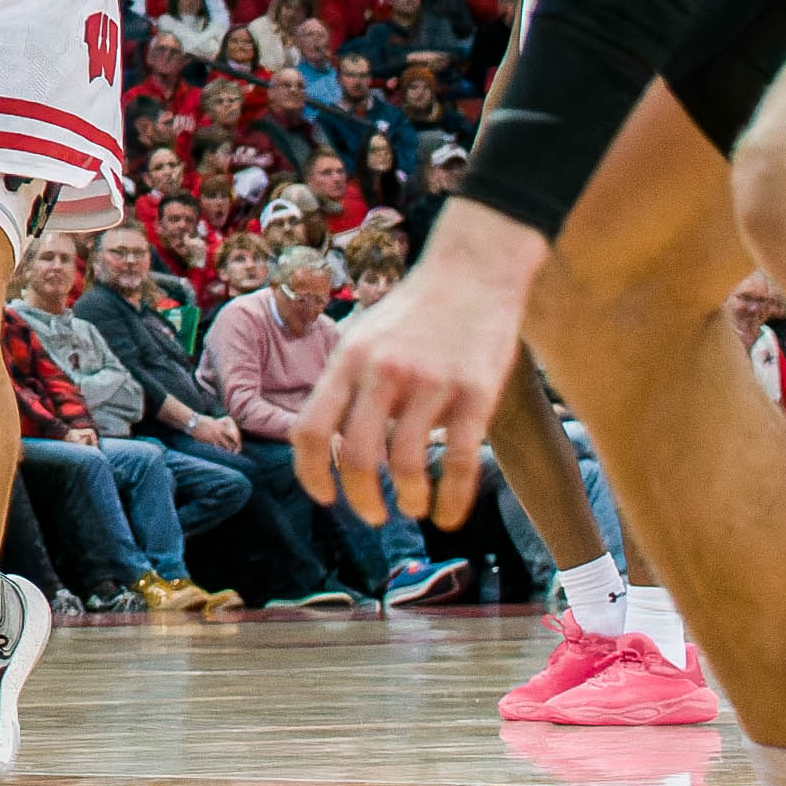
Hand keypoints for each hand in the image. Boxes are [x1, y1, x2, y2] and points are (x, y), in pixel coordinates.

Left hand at [290, 207, 541, 527]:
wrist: (473, 269)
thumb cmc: (414, 311)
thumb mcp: (363, 336)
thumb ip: (346, 385)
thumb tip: (332, 446)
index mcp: (348, 359)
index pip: (310, 429)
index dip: (311, 474)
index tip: (326, 498)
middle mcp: (383, 371)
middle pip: (356, 456)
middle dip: (361, 499)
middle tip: (374, 515)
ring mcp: (430, 382)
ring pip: (406, 464)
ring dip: (408, 500)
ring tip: (414, 506)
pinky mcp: (476, 392)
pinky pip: (459, 462)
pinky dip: (451, 500)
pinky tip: (447, 516)